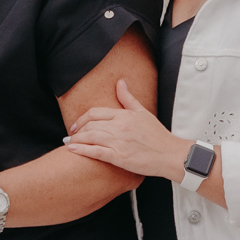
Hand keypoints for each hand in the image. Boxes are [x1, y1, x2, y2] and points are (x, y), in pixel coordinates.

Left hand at [64, 79, 192, 180]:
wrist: (170, 154)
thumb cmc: (157, 135)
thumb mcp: (143, 113)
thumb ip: (128, 98)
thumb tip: (120, 82)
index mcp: (124, 115)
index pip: (95, 113)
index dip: (82, 118)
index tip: (76, 125)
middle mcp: (119, 127)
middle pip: (90, 125)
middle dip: (78, 130)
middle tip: (71, 136)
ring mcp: (118, 142)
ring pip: (90, 137)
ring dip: (76, 140)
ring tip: (69, 143)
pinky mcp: (119, 157)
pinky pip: (95, 152)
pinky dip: (82, 150)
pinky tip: (72, 150)